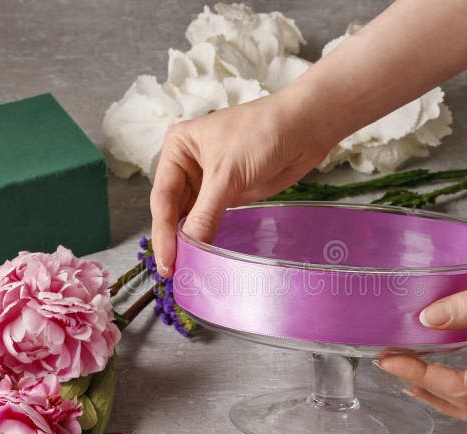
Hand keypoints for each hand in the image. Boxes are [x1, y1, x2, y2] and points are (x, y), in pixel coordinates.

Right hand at [150, 92, 329, 275]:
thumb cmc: (261, 134)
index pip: (162, 197)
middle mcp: (188, 164)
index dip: (163, 232)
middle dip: (174, 239)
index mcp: (178, 148)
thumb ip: (205, 214)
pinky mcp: (230, 192)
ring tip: (187, 268)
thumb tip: (189, 247)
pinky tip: (205, 254)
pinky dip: (208, 236)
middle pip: (173, 209)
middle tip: (174, 272)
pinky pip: (212, 218)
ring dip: (190, 240)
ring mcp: (210, 179)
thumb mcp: (227, 174)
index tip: (167, 262)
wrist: (304, 128)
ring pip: (191, 216)